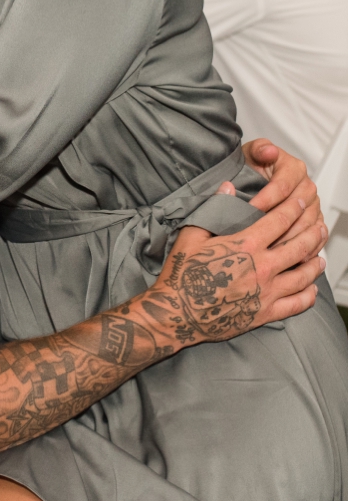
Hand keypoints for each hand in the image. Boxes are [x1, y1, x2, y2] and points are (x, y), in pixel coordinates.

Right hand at [154, 195, 324, 343]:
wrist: (178, 313)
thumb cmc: (182, 274)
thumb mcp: (191, 236)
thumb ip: (213, 210)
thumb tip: (227, 187)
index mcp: (245, 246)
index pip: (279, 221)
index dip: (293, 208)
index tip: (300, 201)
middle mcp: (262, 267)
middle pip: (299, 246)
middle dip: (312, 233)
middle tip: (319, 226)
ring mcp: (267, 291)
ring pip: (304, 275)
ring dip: (315, 264)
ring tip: (321, 257)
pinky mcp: (266, 312)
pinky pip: (298, 303)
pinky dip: (309, 295)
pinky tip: (311, 289)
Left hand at [228, 138, 323, 251]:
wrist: (256, 176)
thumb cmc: (252, 166)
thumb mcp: (251, 153)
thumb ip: (259, 149)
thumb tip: (269, 151)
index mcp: (294, 169)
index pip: (282, 187)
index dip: (265, 199)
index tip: (249, 210)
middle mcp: (307, 187)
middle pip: (297, 209)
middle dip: (277, 223)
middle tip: (259, 236)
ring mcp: (313, 205)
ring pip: (307, 224)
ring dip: (290, 238)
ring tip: (272, 249)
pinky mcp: (315, 221)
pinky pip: (315, 237)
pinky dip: (305, 248)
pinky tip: (292, 258)